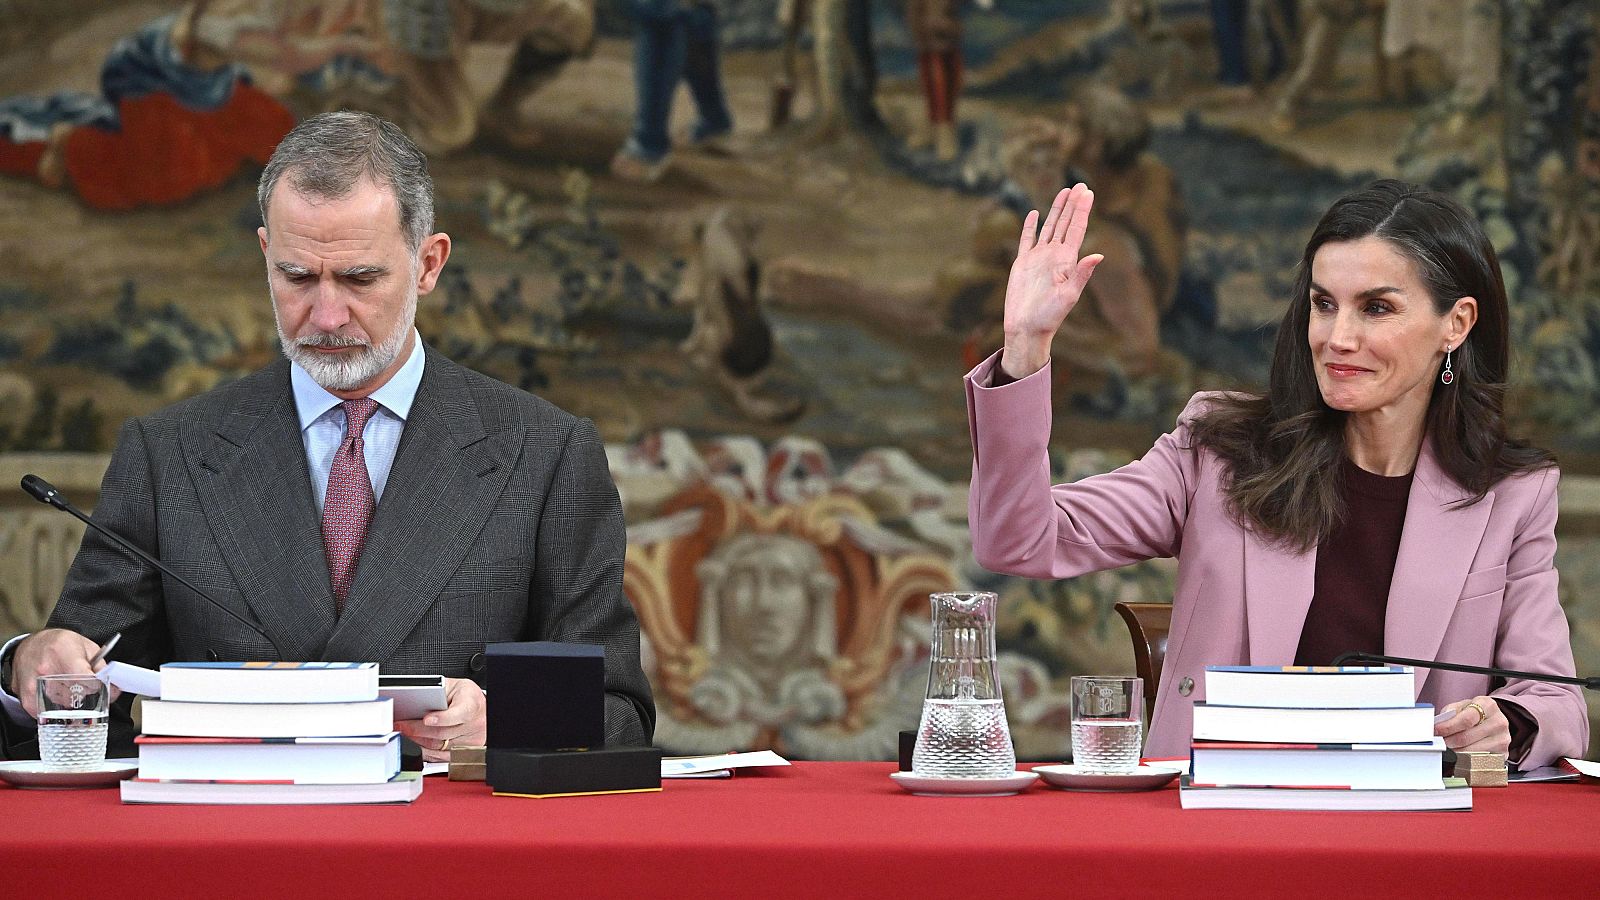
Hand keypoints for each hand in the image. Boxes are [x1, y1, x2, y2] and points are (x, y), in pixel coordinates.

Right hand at [11, 629, 104, 717]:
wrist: (32, 645)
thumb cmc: (60, 644)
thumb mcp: (86, 647)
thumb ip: (101, 667)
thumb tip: (114, 688)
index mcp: (63, 651)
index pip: (86, 678)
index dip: (96, 684)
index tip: (98, 683)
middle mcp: (46, 669)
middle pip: (77, 692)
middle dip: (85, 690)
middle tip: (81, 681)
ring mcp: (34, 684)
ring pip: (65, 703)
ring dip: (70, 698)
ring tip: (65, 682)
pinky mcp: (27, 697)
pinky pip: (47, 712)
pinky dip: (56, 707)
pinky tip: (57, 694)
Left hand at [393, 677, 485, 762]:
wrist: (482, 709)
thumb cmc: (466, 696)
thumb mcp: (454, 686)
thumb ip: (437, 692)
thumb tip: (415, 702)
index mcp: (472, 705)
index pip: (459, 713)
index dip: (442, 718)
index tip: (426, 719)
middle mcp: (474, 725)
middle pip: (443, 732)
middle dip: (417, 730)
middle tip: (400, 726)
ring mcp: (470, 741)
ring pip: (439, 746)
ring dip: (418, 741)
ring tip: (403, 734)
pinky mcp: (465, 752)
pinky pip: (442, 757)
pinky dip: (426, 752)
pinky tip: (415, 745)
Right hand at [1000, 184, 1103, 378]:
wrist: (1026, 328)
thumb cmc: (1049, 316)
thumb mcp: (1069, 295)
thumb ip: (1082, 274)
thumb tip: (1098, 255)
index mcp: (1067, 260)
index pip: (1077, 229)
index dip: (1082, 210)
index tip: (1088, 192)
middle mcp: (1055, 256)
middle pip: (1066, 223)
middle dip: (1073, 204)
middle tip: (1080, 184)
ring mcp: (1038, 258)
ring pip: (1049, 227)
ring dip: (1056, 210)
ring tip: (1064, 191)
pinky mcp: (1022, 263)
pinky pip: (1027, 239)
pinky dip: (1030, 226)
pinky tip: (1034, 214)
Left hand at [1434, 695, 1510, 755]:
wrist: (1492, 720)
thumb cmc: (1473, 713)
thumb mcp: (1462, 706)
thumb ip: (1449, 713)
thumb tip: (1438, 724)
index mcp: (1488, 706)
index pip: (1466, 719)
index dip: (1448, 727)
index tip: (1436, 731)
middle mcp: (1499, 722)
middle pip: (1467, 737)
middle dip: (1448, 742)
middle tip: (1437, 743)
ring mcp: (1503, 739)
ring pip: (1472, 751)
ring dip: (1454, 752)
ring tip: (1446, 749)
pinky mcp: (1504, 754)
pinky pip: (1480, 761)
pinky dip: (1466, 761)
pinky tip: (1458, 757)